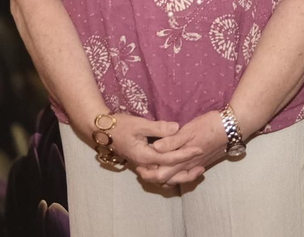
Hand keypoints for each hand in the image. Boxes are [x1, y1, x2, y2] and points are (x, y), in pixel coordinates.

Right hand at [82, 114, 200, 171]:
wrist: (102, 131)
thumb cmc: (120, 125)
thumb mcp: (139, 124)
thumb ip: (158, 128)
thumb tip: (176, 128)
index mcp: (144, 156)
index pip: (169, 158)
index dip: (185, 154)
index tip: (199, 149)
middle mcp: (144, 165)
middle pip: (168, 176)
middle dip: (185, 173)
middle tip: (202, 167)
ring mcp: (142, 166)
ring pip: (163, 178)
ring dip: (179, 177)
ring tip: (195, 171)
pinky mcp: (142, 164)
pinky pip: (159, 174)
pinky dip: (171, 175)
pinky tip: (180, 171)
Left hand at [137, 110, 228, 185]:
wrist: (232, 127)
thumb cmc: (209, 126)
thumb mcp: (188, 130)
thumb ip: (172, 141)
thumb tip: (155, 148)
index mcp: (182, 159)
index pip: (161, 175)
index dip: (148, 173)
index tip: (138, 166)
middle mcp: (188, 166)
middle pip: (168, 180)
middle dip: (153, 177)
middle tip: (142, 169)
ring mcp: (196, 165)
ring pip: (177, 178)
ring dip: (165, 176)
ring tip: (155, 167)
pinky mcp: (202, 161)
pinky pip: (186, 173)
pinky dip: (177, 173)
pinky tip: (174, 166)